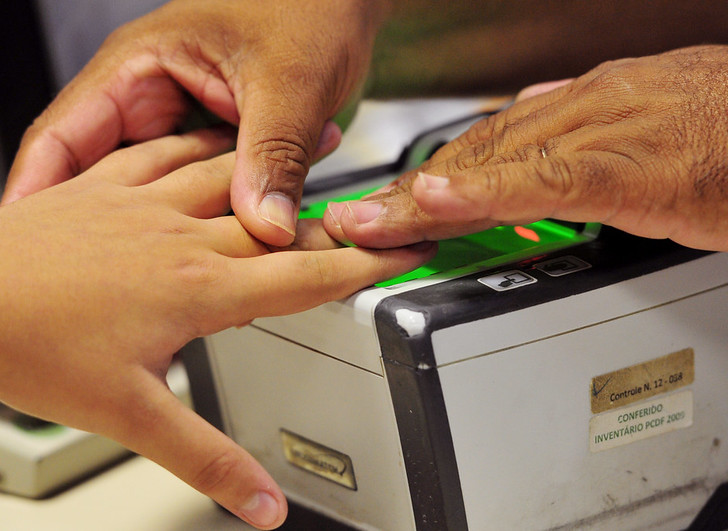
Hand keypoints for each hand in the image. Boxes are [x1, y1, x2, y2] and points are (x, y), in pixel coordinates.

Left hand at [0, 132, 433, 528]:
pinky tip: (211, 135)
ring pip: (231, 174)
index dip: (363, 267)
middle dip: (332, 220)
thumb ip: (204, 457)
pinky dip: (199, 141)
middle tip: (368, 212)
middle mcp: (180, 236)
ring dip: (278, 165)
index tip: (401, 254)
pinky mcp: (106, 186)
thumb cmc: (32, 348)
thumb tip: (261, 504)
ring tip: (318, 142)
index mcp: (197, 289)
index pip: (303, 277)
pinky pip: (165, 150)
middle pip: (278, 223)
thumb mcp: (129, 416)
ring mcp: (142, 203)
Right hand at [1, 0, 391, 246]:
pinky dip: (202, 226)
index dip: (36, 194)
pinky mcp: (212, 145)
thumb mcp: (289, 80)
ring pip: (149, 193)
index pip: (62, 134)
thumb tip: (264, 225)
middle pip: (97, 176)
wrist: (349, 3)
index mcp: (138, 66)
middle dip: (91, 232)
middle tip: (88, 287)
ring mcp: (179, 123)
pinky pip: (193, 195)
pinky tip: (212, 259)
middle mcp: (149, 97)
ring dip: (152, 235)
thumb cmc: (311, 6)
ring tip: (141, 285)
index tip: (26, 249)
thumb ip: (272, 152)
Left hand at [323, 45, 727, 251]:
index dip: (424, 180)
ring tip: (365, 222)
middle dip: (404, 194)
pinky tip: (442, 203)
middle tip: (349, 222)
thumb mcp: (639, 135)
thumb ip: (581, 144)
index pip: (480, 146)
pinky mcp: (629, 169)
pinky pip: (548, 182)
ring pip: (491, 166)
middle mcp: (576, 113)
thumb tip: (531, 146)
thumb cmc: (725, 132)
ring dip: (421, 198)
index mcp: (577, 109)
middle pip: (470, 158)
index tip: (382, 205)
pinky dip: (489, 193)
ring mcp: (599, 136)